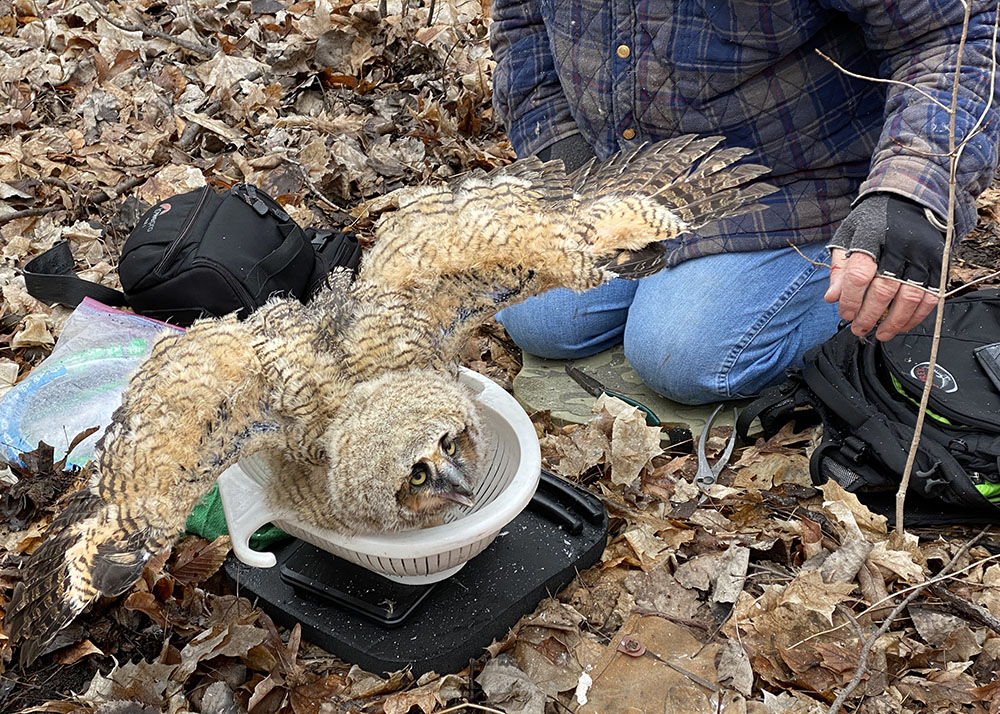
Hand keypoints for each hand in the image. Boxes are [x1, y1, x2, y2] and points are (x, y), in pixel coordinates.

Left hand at [824, 194, 943, 340]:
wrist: (910, 198)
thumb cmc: (873, 220)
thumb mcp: (848, 235)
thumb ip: (839, 267)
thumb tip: (832, 298)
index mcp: (870, 236)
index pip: (858, 274)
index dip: (851, 299)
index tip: (845, 314)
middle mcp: (898, 245)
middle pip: (884, 289)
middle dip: (869, 316)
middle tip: (859, 329)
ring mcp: (921, 254)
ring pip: (910, 297)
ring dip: (894, 321)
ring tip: (881, 334)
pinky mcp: (938, 262)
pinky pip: (930, 296)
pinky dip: (917, 315)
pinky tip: (903, 325)